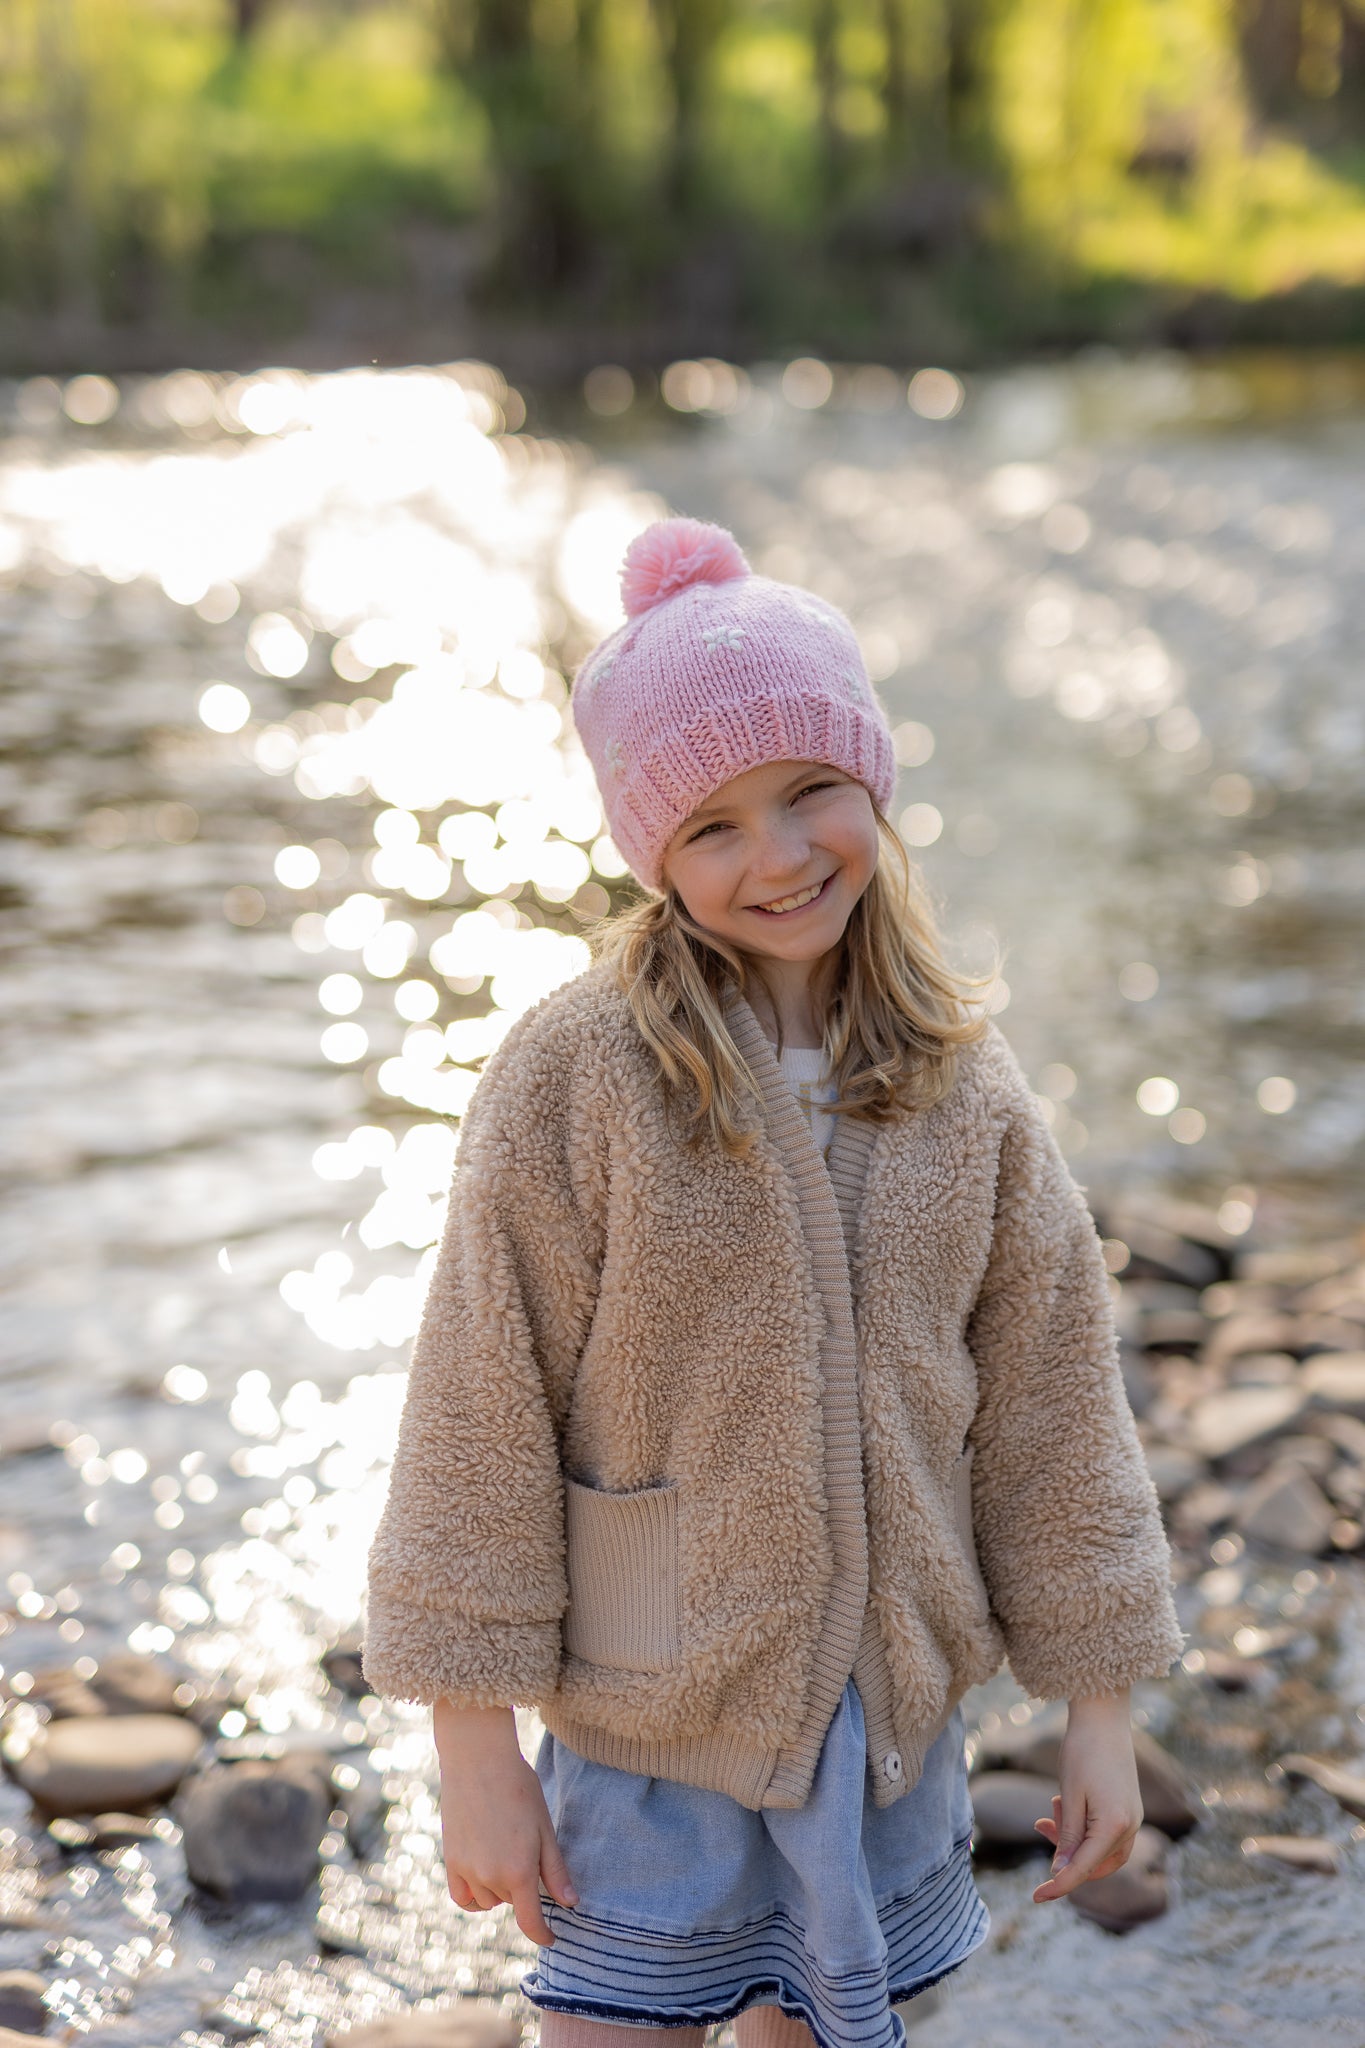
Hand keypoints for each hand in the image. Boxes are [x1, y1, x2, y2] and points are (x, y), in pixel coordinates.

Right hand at [433, 1699, 578, 1945]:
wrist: (478, 1760)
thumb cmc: (519, 1789)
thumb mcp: (545, 1828)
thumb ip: (555, 1871)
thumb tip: (570, 1904)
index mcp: (519, 1871)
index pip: (530, 1922)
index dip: (543, 1935)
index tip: (551, 1938)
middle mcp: (490, 1877)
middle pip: (511, 1902)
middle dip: (522, 1887)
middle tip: (526, 1849)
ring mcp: (467, 1871)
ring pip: (488, 1900)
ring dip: (499, 1889)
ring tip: (504, 1851)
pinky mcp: (450, 1861)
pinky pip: (463, 1896)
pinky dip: (474, 1894)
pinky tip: (482, 1875)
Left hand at [1030, 1692, 1142, 1903]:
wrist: (1103, 1715)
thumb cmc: (1082, 1751)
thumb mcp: (1070, 1796)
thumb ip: (1068, 1838)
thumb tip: (1061, 1873)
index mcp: (1116, 1826)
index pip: (1083, 1868)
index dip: (1059, 1885)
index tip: (1037, 1897)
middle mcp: (1131, 1826)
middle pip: (1095, 1864)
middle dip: (1067, 1855)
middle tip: (1041, 1825)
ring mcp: (1132, 1816)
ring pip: (1100, 1850)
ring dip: (1073, 1839)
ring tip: (1052, 1808)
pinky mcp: (1128, 1806)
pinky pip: (1105, 1832)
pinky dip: (1083, 1827)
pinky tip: (1064, 1803)